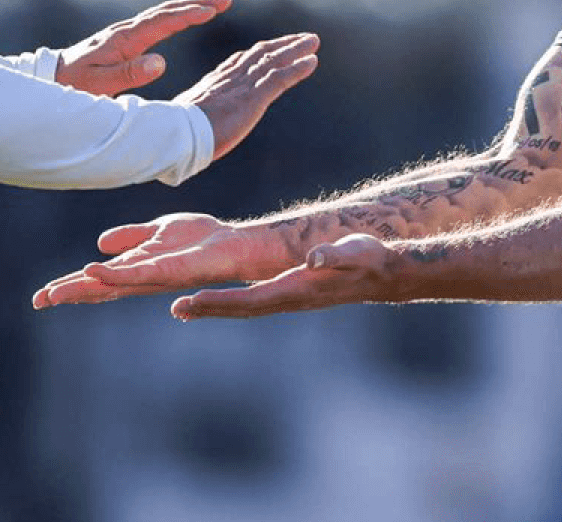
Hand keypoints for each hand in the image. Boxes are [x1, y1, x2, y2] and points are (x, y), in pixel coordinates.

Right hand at [31, 212, 294, 308]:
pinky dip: (114, 274)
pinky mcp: (169, 272)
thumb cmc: (201, 239)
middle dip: (69, 292)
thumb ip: (131, 237)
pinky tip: (93, 270)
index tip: (43, 295)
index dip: (71, 284)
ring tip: (56, 292)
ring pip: (112, 285)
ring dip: (84, 288)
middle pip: (99, 287)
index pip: (97, 279)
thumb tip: (99, 244)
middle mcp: (142, 277)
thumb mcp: (158, 231)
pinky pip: (137, 273)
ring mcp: (154, 277)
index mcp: (136, 267)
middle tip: (39, 301)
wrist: (235, 243)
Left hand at [54, 0, 231, 96]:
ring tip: (214, 0)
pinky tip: (184, 16)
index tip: (213, 9)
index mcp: (125, 39)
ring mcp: (127, 32)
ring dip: (189, 5)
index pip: (163, 22)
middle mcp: (128, 30)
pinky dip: (176, 14)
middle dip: (197, 3)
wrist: (52, 77)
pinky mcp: (126, 38)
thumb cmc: (76, 84)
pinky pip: (157, 21)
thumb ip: (130, 74)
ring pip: (163, 13)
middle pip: (167, 11)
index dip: (189, 14)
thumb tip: (161, 62)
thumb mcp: (101, 85)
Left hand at [170, 234, 400, 319]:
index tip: (195, 301)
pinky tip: (214, 301)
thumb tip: (313, 258)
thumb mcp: (354, 252)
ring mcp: (290, 300)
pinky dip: (230, 303)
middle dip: (209, 309)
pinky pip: (254, 302)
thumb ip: (333, 255)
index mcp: (297, 290)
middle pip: (242, 309)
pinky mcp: (291, 295)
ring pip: (245, 308)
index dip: (222, 301)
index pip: (252, 299)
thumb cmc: (370, 259)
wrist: (385, 274)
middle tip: (176, 309)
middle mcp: (289, 300)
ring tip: (183, 308)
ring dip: (214, 308)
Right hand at [175, 31, 317, 159]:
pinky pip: (280, 77)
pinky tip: (312, 61)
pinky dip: (298, 68)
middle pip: (259, 54)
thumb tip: (188, 138)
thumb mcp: (184, 122)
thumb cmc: (176, 134)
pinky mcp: (252, 98)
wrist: (177, 135)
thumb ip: (193, 123)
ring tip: (313, 42)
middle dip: (280, 45)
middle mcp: (229, 78)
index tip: (267, 47)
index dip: (255, 53)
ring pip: (273, 60)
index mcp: (213, 83)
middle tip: (299, 38)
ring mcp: (242, 86)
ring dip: (295, 49)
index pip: (238, 62)